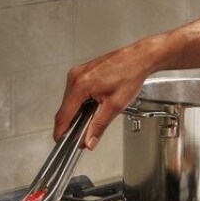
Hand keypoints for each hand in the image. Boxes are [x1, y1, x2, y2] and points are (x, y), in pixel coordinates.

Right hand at [53, 36, 167, 148]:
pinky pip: (74, 92)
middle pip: (64, 108)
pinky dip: (79, 103)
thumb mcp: (116, 105)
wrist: (138, 58)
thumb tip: (89, 141)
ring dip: (75, 113)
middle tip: (81, 137)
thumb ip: (99, 126)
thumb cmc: (130, 75)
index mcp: (81, 85)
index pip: (63, 115)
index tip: (61, 142)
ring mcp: (77, 72)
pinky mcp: (82, 71)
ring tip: (89, 121)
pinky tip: (91, 107)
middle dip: (70, 124)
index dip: (61, 131)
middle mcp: (75, 77)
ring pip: (68, 100)